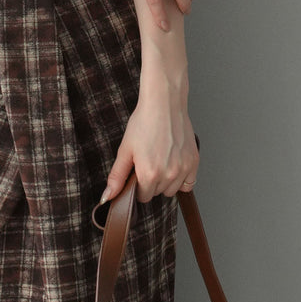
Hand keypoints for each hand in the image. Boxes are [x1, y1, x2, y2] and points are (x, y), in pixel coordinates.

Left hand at [99, 86, 198, 204]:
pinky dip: (181, 179)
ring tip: (161, 161)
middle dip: (151, 183)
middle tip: (148, 162)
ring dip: (166, 182)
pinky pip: (189, 183)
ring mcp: (183, 169)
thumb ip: (117, 177)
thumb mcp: (125, 150)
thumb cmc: (143, 123)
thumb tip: (106, 198)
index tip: (138, 172)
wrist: (164, 104)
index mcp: (149, 174)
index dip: (138, 186)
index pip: (143, 197)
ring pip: (172, 190)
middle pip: (157, 193)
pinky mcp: (194, 162)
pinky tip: (173, 165)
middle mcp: (168, 174)